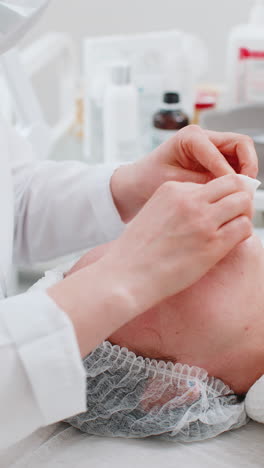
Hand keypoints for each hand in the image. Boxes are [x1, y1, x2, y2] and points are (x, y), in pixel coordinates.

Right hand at [103, 175, 252, 311]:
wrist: (126, 274)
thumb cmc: (138, 250)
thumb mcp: (154, 213)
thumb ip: (179, 205)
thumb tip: (207, 208)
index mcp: (173, 189)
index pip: (212, 181)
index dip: (221, 194)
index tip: (221, 208)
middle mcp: (190, 200)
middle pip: (234, 184)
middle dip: (239, 196)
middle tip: (235, 214)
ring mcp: (202, 221)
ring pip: (243, 202)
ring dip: (243, 214)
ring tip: (233, 229)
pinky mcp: (212, 244)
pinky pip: (244, 228)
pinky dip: (243, 233)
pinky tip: (230, 242)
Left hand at [111, 126, 257, 221]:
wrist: (138, 183)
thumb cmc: (150, 179)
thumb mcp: (175, 182)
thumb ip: (202, 182)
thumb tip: (228, 186)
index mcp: (191, 137)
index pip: (224, 150)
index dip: (230, 173)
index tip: (232, 191)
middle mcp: (203, 138)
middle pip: (241, 144)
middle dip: (247, 166)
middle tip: (245, 188)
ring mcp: (210, 148)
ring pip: (241, 153)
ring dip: (244, 172)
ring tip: (240, 192)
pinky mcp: (213, 159)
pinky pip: (234, 164)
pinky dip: (237, 177)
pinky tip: (231, 193)